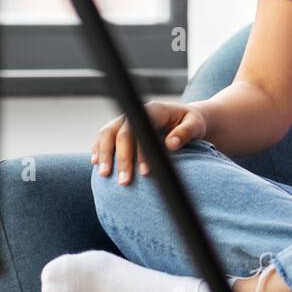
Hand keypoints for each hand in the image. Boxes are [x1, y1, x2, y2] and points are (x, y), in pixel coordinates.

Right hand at [91, 100, 208, 184]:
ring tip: (104, 175)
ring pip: (107, 134)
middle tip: (123, 181)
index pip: (139, 129)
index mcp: (154, 110)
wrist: (187, 120)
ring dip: (103, 154)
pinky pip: (104, 137)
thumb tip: (171, 144)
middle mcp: (137, 114)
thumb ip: (185, 133)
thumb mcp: (196, 125)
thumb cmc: (193, 123)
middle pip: (119, 133)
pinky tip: (95, 163)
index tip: (144, 172)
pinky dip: (98, 148)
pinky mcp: (122, 129)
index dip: (139, 150)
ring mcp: (127, 121)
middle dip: (120, 158)